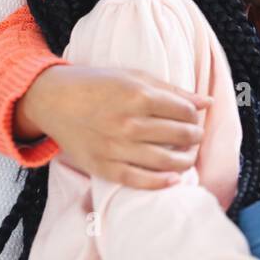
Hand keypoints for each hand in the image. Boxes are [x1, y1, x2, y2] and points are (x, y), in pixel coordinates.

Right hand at [15, 64, 212, 188]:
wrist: (52, 100)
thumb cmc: (96, 84)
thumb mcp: (133, 77)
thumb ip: (172, 90)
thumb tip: (207, 102)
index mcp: (137, 95)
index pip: (185, 111)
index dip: (194, 115)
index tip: (192, 116)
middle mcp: (128, 122)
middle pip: (180, 135)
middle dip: (194, 136)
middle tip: (194, 136)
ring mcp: (115, 147)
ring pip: (165, 160)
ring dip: (185, 160)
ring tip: (187, 155)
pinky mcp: (103, 166)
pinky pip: (138, 180)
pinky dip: (160, 182)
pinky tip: (173, 179)